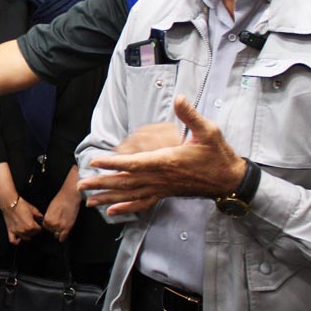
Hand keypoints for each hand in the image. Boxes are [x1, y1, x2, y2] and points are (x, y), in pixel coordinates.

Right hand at [3, 197, 43, 244]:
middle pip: (33, 234)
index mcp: (31, 226)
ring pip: (25, 238)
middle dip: (34, 230)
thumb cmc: (21, 205)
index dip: (40, 226)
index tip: (38, 224)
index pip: (39, 230)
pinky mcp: (11, 231)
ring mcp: (17, 232)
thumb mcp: (33, 209)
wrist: (10, 203)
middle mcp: (25, 231)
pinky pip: (13, 241)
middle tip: (33, 226)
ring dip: (28, 235)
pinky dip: (16, 241)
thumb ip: (38, 215)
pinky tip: (19, 239)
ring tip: (28, 230)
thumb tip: (42, 218)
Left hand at [43, 167, 81, 241]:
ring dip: (59, 232)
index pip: (45, 226)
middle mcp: (52, 224)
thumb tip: (49, 221)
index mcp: (47, 218)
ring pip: (57, 235)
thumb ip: (49, 216)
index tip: (53, 222)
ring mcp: (60, 226)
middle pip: (51, 231)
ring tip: (63, 225)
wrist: (70, 196)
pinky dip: (63, 237)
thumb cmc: (60, 200)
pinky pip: (63, 238)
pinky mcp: (67, 228)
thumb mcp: (50, 208)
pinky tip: (64, 234)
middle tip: (60, 222)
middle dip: (54, 228)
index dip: (49, 224)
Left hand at [77, 95, 245, 216]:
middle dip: (102, 183)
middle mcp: (161, 177)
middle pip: (126, 182)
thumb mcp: (209, 131)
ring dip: (108, 197)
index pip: (135, 163)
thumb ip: (191, 116)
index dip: (114, 163)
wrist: (229, 180)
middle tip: (81, 185)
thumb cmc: (218, 155)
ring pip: (130, 195)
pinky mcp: (165, 193)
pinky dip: (126, 208)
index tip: (96, 162)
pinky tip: (112, 211)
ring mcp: (162, 188)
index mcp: (167, 161)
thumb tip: (180, 99)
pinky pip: (142, 203)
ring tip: (89, 200)